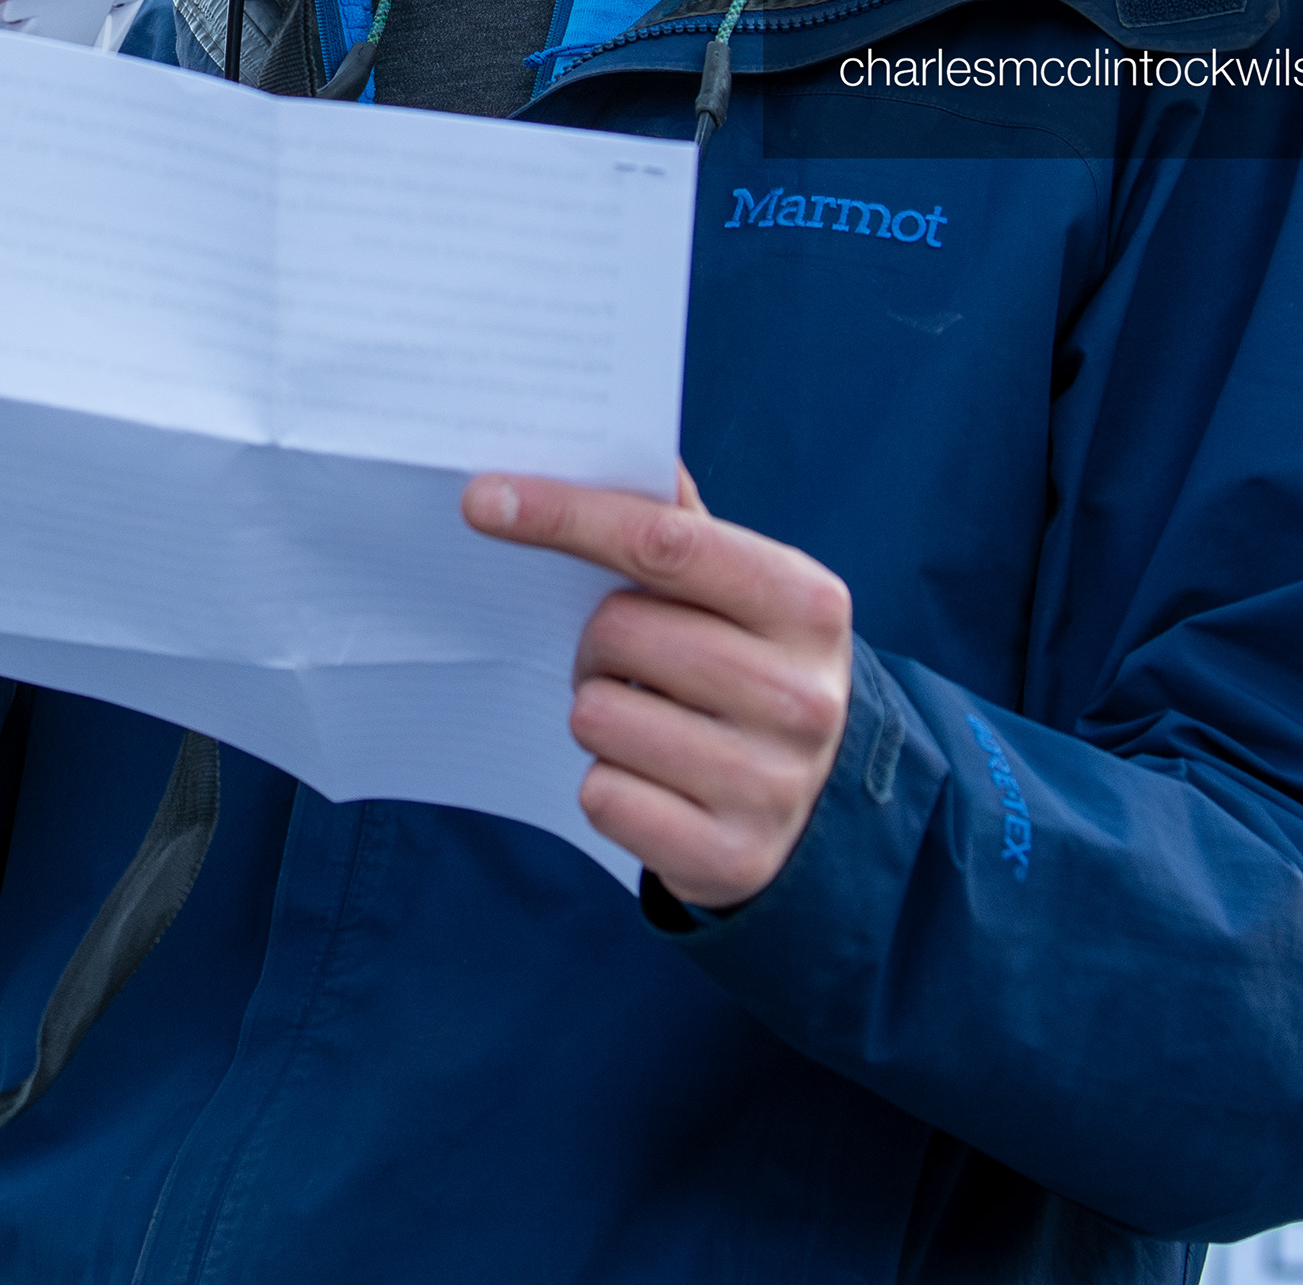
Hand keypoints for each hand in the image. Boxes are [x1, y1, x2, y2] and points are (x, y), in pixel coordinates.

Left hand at [464, 466, 852, 909]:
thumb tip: (625, 448)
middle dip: (596, 643)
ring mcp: (771, 781)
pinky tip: (654, 782)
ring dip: (600, 716)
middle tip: (623, 661)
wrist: (818, 805)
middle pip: (617, 631)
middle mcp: (801, 693)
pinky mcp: (732, 856)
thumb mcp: (744, 594)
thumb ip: (681, 527)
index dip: (564, 514)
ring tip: (646, 722)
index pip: (662, 541)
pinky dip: (608, 786)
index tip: (484, 500)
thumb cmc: (753, 670)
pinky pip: (602, 797)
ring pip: (598, 717)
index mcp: (805, 602)